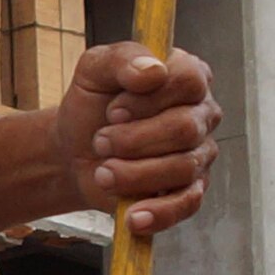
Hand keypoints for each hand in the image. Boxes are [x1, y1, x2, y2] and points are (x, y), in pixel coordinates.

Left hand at [50, 42, 216, 235]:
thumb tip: (153, 70)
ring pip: (182, 167)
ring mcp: (199, 154)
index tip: (113, 111)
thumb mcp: (94, 70)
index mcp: (187, 76)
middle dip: (134, 140)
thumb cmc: (92, 105)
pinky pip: (187, 204)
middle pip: (185, 128)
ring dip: (134, 173)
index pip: (189, 80)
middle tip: (100, 142)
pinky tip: (132, 216)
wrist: (74, 150)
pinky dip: (158, 212)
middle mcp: (201, 114)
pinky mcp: (190, 191)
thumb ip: (122, 58)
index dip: (149, 99)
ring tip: (104, 172)